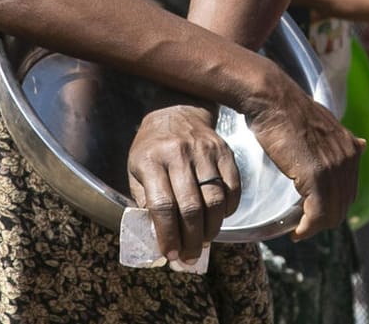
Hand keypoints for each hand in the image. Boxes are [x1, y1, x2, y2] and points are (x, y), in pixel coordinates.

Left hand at [127, 104, 240, 263]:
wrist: (176, 110)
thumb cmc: (152, 148)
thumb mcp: (136, 169)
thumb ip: (144, 201)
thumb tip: (157, 235)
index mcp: (151, 160)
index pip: (162, 205)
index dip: (168, 234)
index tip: (170, 254)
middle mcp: (178, 155)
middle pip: (191, 207)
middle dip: (192, 239)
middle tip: (190, 257)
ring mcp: (204, 152)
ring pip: (215, 200)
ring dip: (211, 229)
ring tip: (204, 242)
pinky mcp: (224, 152)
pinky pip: (232, 188)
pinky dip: (228, 210)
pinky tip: (218, 219)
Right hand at [239, 71, 362, 240]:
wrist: (272, 98)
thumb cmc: (288, 110)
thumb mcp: (324, 123)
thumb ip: (341, 141)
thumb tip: (363, 146)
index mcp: (351, 148)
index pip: (348, 191)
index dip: (334, 205)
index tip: (316, 213)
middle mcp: (347, 158)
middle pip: (342, 205)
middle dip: (325, 219)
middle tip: (306, 226)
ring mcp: (333, 168)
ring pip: (331, 213)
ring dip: (315, 227)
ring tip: (300, 230)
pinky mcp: (315, 176)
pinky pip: (317, 213)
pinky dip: (308, 227)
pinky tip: (297, 231)